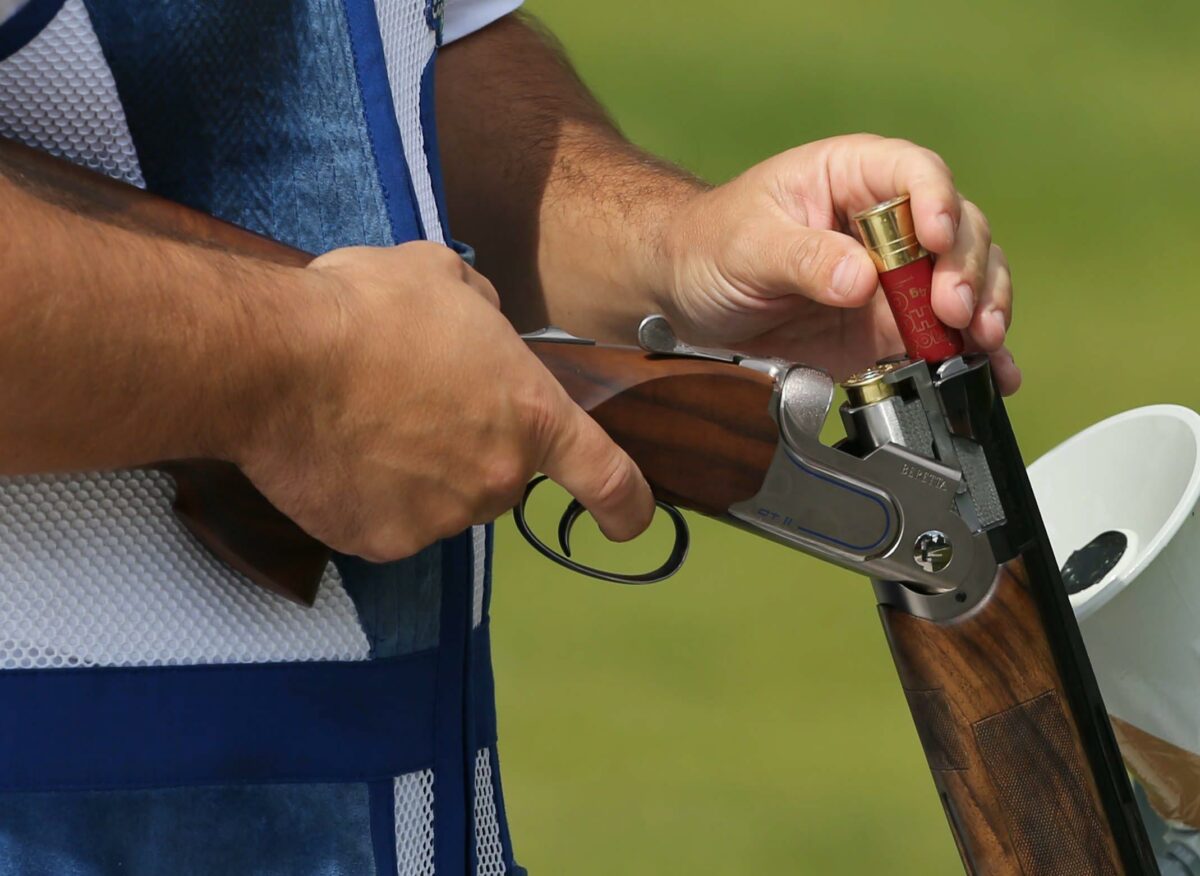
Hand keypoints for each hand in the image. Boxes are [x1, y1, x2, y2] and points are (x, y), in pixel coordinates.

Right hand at [234, 242, 653, 561]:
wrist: (278, 360)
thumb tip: (480, 326)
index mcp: (530, 415)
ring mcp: (439, 518)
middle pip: (496, 474)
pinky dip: (366, 495)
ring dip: (413, 468)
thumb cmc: (366, 311)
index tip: (630, 523)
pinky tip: (337, 449)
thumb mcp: (443, 279)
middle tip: (409, 398)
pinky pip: (385, 520)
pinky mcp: (380, 541)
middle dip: (466, 444)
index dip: (625, 503)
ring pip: (438, 499)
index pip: (604, 475)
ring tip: (362, 414)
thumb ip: (482, 313)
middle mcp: (496, 478)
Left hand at [658, 134, 1019, 393]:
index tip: (936, 238)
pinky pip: (943, 339)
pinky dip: (974, 358)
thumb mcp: (747, 245)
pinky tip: (996, 375)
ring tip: (981, 343)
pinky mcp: (889, 329)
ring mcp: (894, 277)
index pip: (915, 173)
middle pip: (958, 230)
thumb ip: (803, 258)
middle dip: (966, 270)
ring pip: (966, 282)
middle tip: (954, 310)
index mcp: (852, 177)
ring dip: (984, 311)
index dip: (937, 202)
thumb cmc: (710, 246)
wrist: (686, 298)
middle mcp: (887, 223)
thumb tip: (860, 280)